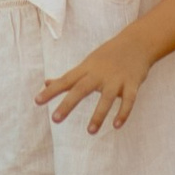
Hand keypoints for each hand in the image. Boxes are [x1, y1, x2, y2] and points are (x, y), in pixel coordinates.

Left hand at [39, 25, 153, 131]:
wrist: (137, 42)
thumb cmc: (108, 55)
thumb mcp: (87, 63)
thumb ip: (68, 77)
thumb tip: (46, 83)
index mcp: (87, 69)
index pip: (66, 80)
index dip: (51, 91)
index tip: (37, 101)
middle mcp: (99, 74)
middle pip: (81, 89)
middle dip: (68, 104)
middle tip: (55, 119)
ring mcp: (116, 79)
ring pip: (106, 98)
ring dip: (98, 114)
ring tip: (90, 131)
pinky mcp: (132, 83)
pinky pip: (128, 100)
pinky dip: (123, 112)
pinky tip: (116, 125)